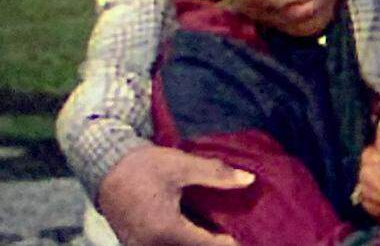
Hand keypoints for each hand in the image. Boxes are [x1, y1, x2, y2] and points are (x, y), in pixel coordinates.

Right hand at [97, 145, 252, 245]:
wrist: (105, 167)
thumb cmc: (144, 166)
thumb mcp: (183, 166)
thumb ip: (217, 174)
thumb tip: (249, 180)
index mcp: (166, 231)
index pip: (207, 245)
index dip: (229, 242)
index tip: (245, 236)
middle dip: (213, 242)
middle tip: (231, 231)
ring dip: (197, 241)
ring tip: (216, 230)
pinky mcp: (134, 244)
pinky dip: (182, 240)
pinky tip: (195, 229)